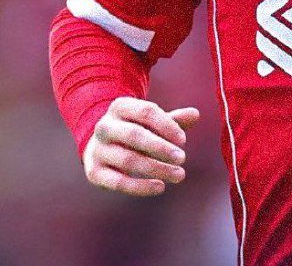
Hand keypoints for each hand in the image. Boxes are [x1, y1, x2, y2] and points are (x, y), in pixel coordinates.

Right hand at [83, 97, 199, 196]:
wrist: (101, 144)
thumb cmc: (135, 129)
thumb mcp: (152, 121)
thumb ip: (173, 119)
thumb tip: (196, 114)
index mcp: (120, 106)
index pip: (146, 111)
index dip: (166, 125)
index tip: (183, 140)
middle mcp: (105, 126)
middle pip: (135, 135)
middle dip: (161, 148)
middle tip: (182, 158)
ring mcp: (97, 150)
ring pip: (128, 160)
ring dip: (156, 168)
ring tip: (179, 175)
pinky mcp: (93, 172)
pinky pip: (118, 182)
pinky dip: (140, 186)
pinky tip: (160, 186)